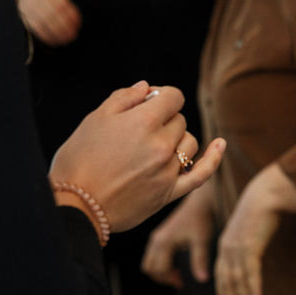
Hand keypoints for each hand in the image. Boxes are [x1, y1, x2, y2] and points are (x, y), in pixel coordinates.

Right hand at [18, 0, 81, 45]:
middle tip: (72, 37)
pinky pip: (37, 28)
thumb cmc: (50, 5)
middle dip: (64, 28)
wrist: (27, 1)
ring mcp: (31, 6)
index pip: (62, 5)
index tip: (77, 27)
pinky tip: (55, 42)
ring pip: (44, 22)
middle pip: (53, 13)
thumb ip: (69, 11)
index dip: (71, 17)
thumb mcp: (61, 2)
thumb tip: (77, 23)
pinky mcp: (25, 16)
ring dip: (56, 34)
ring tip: (64, 41)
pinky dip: (47, 37)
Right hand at [50, 81, 224, 231]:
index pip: (173, 96)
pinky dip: (213, 158)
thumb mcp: (95, 120)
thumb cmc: (78, 160)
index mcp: (143, 122)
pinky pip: (201, 174)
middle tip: (138, 130)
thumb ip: (123, 98)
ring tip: (154, 145)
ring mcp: (168, 170)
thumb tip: (147, 88)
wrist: (75, 206)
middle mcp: (161, 145)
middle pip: (179, 120)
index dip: (161, 96)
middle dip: (163, 119)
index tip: (147, 103)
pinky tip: (220, 144)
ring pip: (189, 143)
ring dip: (177, 138)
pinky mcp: (170, 193)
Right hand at [141, 181, 215, 288]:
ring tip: (177, 274)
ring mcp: (155, 237)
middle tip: (179, 281)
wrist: (200, 202)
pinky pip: (152, 256)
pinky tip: (175, 265)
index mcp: (165, 241)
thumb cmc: (201, 219)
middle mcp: (156, 239)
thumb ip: (200, 260)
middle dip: (162, 278)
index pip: (160, 269)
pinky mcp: (158, 235)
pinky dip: (159, 264)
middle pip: (149, 268)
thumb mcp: (202, 240)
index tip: (182, 283)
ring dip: (160, 272)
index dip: (170, 279)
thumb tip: (202, 280)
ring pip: (148, 263)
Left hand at [214, 178, 281, 294]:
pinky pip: (251, 273)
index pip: (221, 273)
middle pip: (227, 280)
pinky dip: (253, 288)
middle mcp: (228, 248)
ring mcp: (237, 248)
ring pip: (237, 280)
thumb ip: (250, 239)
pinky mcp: (250, 247)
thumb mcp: (251, 226)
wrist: (265, 193)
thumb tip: (254, 247)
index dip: (223, 290)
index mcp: (226, 243)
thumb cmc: (262, 207)